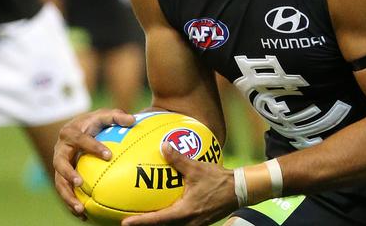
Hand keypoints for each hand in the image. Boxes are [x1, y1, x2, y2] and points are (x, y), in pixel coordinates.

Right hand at [53, 108, 134, 218]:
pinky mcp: (61, 176)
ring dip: (68, 196)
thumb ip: (117, 116)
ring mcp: (59, 164)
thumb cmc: (95, 122)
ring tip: (81, 209)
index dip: (93, 147)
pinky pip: (64, 191)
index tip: (108, 155)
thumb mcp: (105, 115)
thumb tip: (133, 120)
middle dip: (68, 175)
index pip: (81, 140)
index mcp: (71, 133)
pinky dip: (72, 203)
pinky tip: (84, 216)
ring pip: (59, 183)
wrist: (79, 127)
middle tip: (80, 184)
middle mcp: (60, 149)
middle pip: (61, 164)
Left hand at [122, 144, 236, 225]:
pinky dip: (170, 220)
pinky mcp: (199, 222)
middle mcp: (188, 223)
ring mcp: (194, 224)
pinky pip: (180, 224)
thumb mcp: (197, 168)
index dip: (141, 222)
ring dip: (159, 223)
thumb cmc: (219, 180)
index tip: (125, 223)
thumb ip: (178, 159)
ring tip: (146, 218)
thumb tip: (163, 147)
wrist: (239, 190)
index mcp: (184, 212)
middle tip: (130, 221)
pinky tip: (167, 210)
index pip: (158, 220)